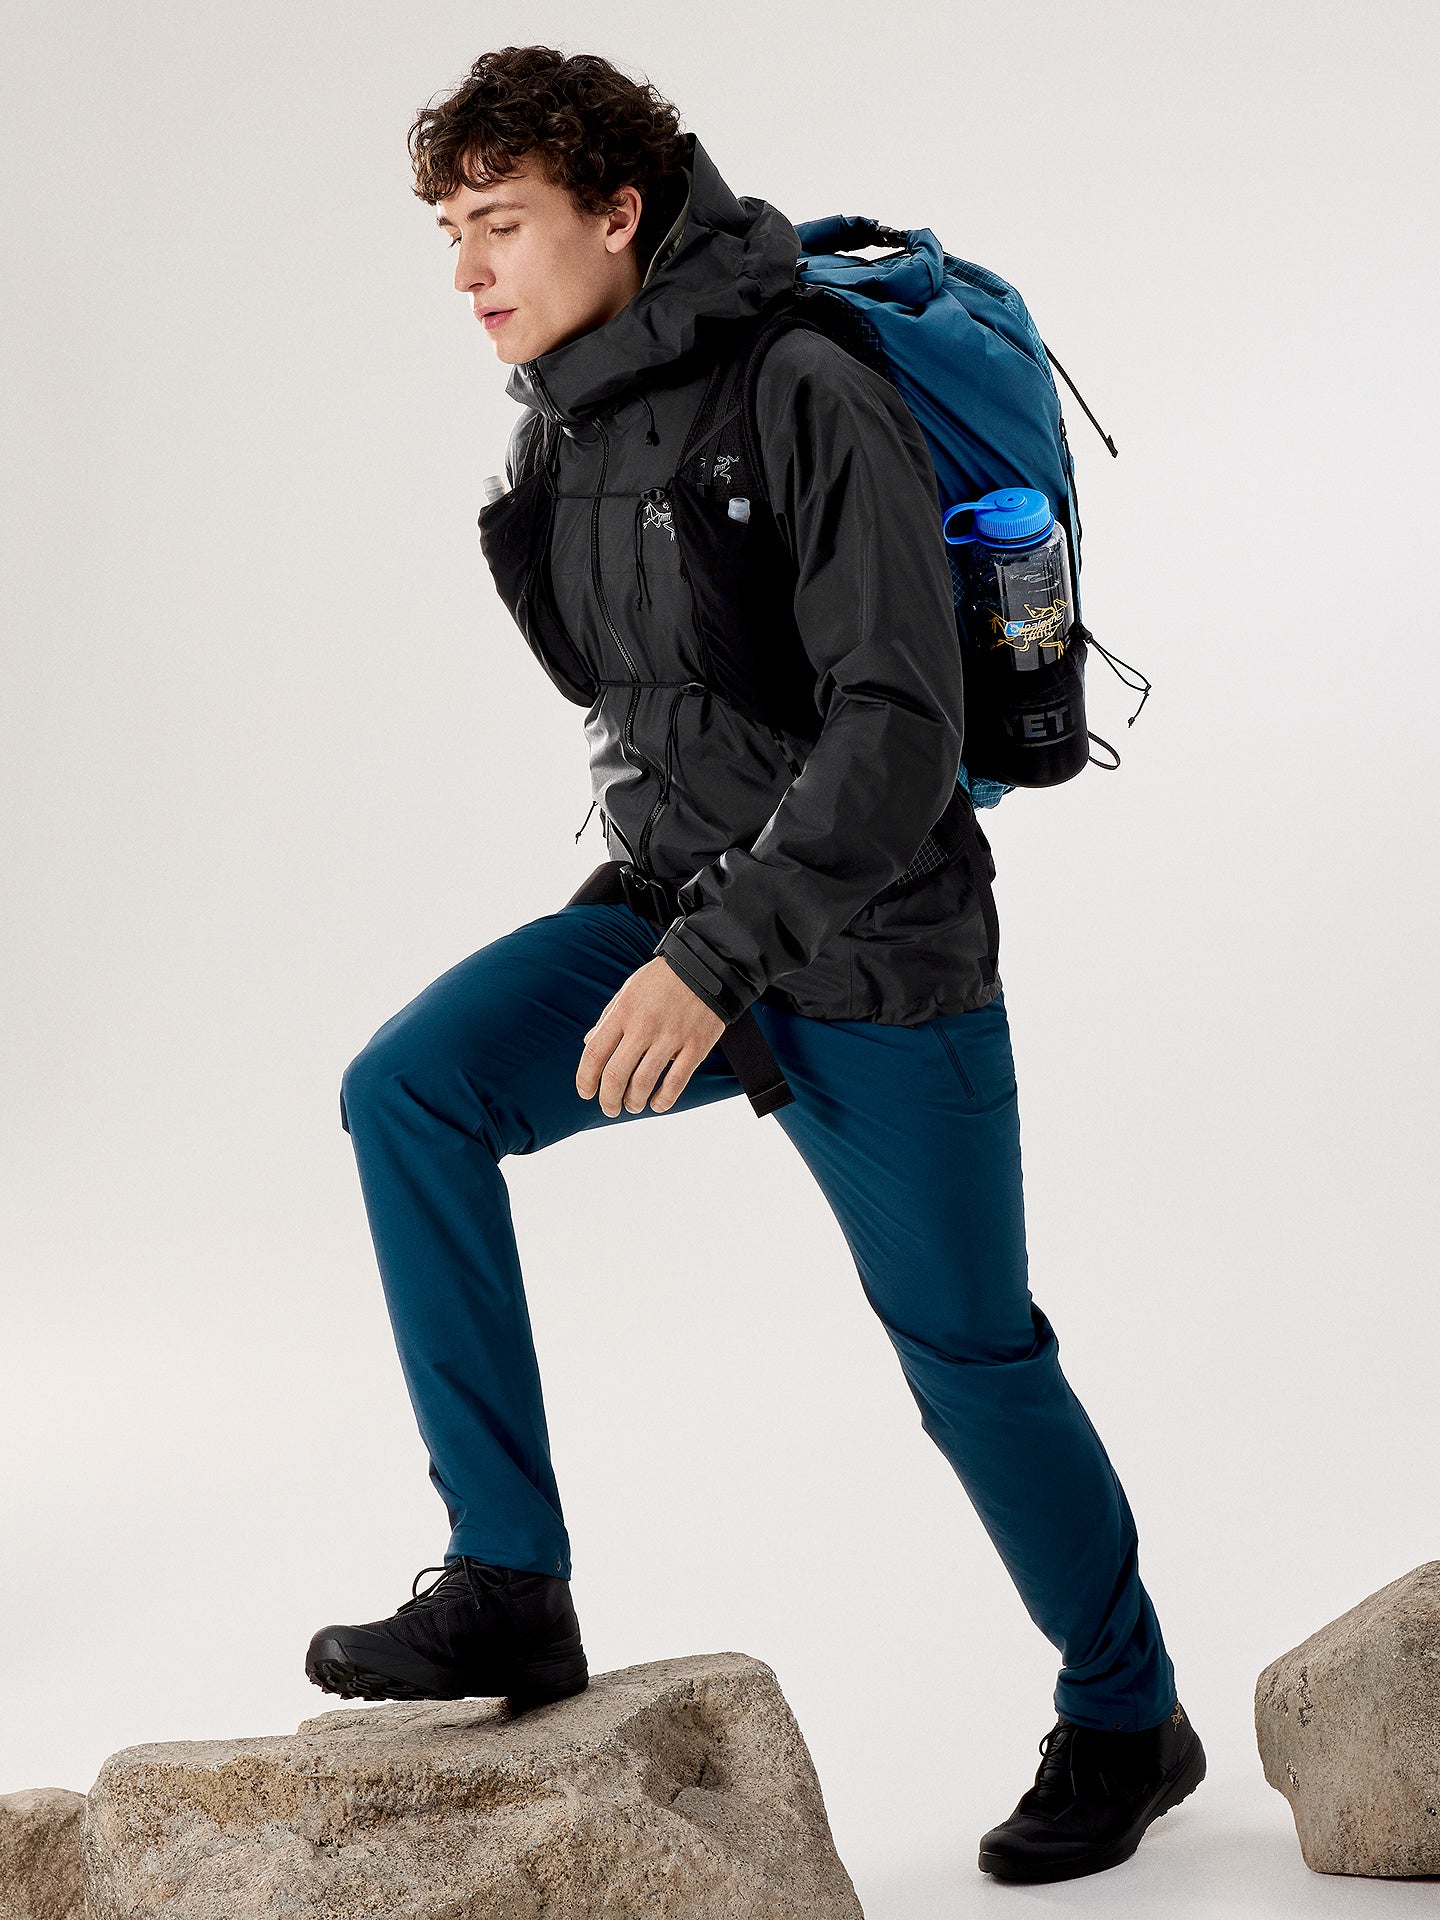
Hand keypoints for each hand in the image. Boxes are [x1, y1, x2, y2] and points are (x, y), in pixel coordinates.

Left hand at [577, 957, 726, 1115]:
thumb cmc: (663, 979)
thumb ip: (609, 1018)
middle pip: (615, 1074)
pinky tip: (657, 1104)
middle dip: (608, 1099)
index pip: (594, 1053)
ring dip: (634, 1102)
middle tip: (609, 1108)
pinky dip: (664, 1100)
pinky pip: (676, 1082)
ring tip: (633, 1106)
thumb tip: (589, 1043)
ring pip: (643, 1083)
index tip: (586, 1093)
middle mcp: (643, 1026)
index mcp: (623, 1012)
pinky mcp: (695, 1046)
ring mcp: (671, 1037)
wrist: (706, 965)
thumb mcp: (629, 990)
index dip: (585, 1079)